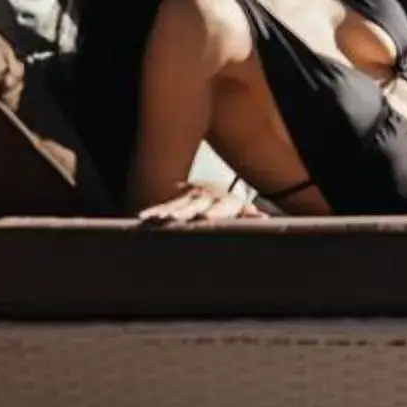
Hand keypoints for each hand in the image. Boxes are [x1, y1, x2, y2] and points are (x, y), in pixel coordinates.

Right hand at [136, 181, 267, 223]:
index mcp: (222, 200)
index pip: (217, 208)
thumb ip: (250, 214)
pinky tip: (143, 218)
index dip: (212, 212)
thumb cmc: (231, 205)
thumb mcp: (242, 209)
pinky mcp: (177, 200)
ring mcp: (189, 197)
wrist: (216, 189)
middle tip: (174, 218)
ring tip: (157, 218)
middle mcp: (204, 196)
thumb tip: (263, 218)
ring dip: (165, 211)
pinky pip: (164, 206)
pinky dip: (154, 211)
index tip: (204, 218)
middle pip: (193, 205)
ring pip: (176, 204)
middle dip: (184, 212)